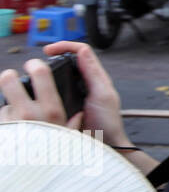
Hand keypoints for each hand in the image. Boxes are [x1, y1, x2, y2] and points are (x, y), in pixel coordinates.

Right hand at [0, 42, 125, 142]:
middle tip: (39, 59)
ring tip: (37, 71)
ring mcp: (77, 93)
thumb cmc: (108, 123)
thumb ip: (93, 73)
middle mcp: (87, 82)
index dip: (65, 46)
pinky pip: (56, 90)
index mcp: (96, 77)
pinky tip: (40, 89)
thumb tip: (82, 50)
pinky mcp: (68, 104)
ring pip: (62, 74)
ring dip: (50, 69)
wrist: (105, 145)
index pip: (81, 51)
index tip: (48, 50)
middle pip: (70, 59)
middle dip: (55, 54)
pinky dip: (47, 86)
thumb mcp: (102, 95)